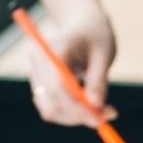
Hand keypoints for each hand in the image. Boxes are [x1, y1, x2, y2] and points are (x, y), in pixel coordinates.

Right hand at [27, 7, 118, 126]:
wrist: (83, 24)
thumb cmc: (95, 34)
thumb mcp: (103, 54)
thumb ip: (98, 81)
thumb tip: (96, 107)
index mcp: (51, 50)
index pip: (57, 87)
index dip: (77, 107)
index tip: (99, 118)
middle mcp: (38, 64)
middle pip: (50, 104)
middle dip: (76, 115)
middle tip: (105, 117)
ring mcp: (36, 76)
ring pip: (50, 111)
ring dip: (76, 116)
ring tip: (103, 109)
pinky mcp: (41, 86)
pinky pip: (53, 108)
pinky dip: (72, 113)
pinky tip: (90, 103)